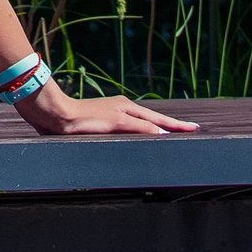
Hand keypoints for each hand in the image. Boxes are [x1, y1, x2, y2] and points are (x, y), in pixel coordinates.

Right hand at [16, 82, 198, 137]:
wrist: (55, 112)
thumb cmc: (70, 121)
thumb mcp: (93, 127)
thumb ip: (106, 132)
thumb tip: (115, 144)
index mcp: (119, 108)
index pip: (148, 118)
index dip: (166, 124)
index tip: (182, 128)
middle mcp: (123, 107)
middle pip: (156, 118)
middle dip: (176, 125)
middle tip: (195, 129)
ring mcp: (120, 113)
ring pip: (152, 121)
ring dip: (170, 128)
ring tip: (188, 133)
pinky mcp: (115, 120)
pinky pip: (139, 127)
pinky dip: (153, 132)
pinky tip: (165, 136)